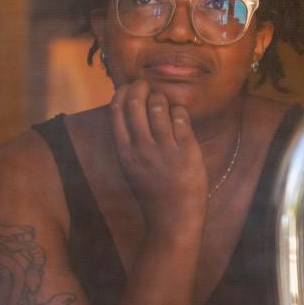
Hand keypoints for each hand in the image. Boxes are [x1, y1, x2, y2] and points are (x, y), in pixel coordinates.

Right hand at [109, 79, 207, 238]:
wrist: (173, 220)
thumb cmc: (153, 192)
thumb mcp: (131, 167)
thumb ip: (129, 141)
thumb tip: (128, 108)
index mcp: (124, 152)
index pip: (117, 111)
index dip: (122, 92)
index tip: (128, 87)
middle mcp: (142, 149)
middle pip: (136, 103)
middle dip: (140, 87)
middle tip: (146, 84)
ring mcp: (164, 150)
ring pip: (159, 106)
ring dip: (161, 98)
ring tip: (164, 102)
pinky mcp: (186, 151)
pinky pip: (181, 117)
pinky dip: (179, 111)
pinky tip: (179, 116)